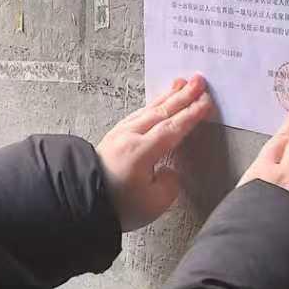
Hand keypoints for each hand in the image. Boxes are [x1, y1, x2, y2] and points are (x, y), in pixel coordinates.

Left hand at [97, 75, 215, 231]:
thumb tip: (168, 169)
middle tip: (199, 81)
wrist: (83, 204)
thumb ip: (169, 182)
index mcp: (140, 152)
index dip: (191, 115)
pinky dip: (151, 105)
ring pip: (148, 110)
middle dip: (183, 96)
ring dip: (167, 96)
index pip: (172, 128)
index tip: (206, 103)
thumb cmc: (117, 207)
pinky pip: (137, 114)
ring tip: (181, 84)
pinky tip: (157, 102)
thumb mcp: (154, 203)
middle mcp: (128, 137)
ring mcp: (119, 135)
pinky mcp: (113, 137)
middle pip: (161, 111)